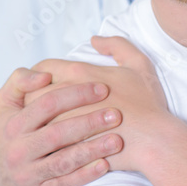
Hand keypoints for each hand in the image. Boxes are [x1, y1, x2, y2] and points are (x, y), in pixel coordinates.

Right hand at [0, 67, 123, 185]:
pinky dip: (85, 175)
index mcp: (13, 124)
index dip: (75, 94)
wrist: (2, 179)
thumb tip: (46, 74)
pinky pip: (65, 184)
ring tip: (117, 140)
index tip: (102, 88)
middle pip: (57, 133)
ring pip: (63, 161)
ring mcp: (28, 173)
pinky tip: (105, 165)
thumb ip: (20, 80)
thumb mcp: (5, 103)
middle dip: (89, 122)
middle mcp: (18, 149)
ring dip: (92, 150)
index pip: (46, 105)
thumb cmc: (12, 133)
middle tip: (116, 114)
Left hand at [28, 35, 170, 172]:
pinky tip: (52, 146)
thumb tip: (95, 39)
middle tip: (39, 108)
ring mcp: (64, 122)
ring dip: (35, 122)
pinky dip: (44, 143)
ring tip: (43, 127)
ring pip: (34, 119)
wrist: (154, 141)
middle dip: (32, 99)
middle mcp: (66, 95)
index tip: (44, 84)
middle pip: (32, 93)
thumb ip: (117, 45)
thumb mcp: (139, 65)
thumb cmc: (148, 104)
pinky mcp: (66, 146)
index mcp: (79, 73)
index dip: (38, 75)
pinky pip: (44, 142)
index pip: (42, 67)